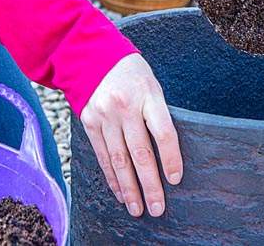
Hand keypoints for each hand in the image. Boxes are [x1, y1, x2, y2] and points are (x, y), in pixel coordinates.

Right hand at [80, 53, 182, 217]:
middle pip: (140, 153)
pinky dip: (111, 176)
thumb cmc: (131, 73)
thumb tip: (167, 154)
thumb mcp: (152, 85)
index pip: (163, 133)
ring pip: (119, 159)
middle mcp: (124, 106)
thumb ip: (157, 115)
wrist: (92, 55)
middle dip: (150, 185)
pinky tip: (119, 191)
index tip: (175, 180)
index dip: (171, 159)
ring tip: (138, 208)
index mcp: (147, 94)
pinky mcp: (89, 121)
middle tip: (157, 208)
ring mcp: (104, 115)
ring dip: (129, 188)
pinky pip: (102, 155)